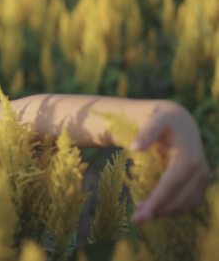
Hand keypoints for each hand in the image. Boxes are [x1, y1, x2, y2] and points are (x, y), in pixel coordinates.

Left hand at [129, 101, 210, 222]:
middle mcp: (200, 169)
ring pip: (186, 204)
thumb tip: (135, 148)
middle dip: (158, 211)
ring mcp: (203, 177)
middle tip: (135, 219)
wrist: (179, 120)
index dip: (156, 202)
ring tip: (141, 213)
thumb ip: (145, 132)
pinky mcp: (201, 182)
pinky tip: (156, 207)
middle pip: (179, 198)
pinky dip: (174, 208)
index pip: (171, 185)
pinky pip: (190, 202)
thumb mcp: (154, 120)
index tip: (140, 216)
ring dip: (165, 211)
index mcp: (188, 157)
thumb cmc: (162, 119)